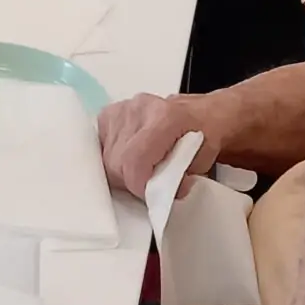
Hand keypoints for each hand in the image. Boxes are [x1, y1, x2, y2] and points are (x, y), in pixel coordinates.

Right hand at [97, 92, 222, 198]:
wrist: (201, 114)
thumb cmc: (205, 136)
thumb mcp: (204, 161)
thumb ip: (182, 177)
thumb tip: (166, 193)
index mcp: (166, 117)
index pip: (135, 159)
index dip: (138, 185)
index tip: (149, 196)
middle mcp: (139, 108)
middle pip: (116, 161)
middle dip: (131, 182)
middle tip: (149, 185)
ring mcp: (122, 108)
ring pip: (105, 157)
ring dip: (121, 172)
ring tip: (142, 170)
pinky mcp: (109, 113)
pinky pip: (99, 147)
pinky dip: (113, 158)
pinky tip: (129, 157)